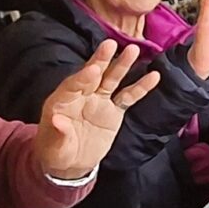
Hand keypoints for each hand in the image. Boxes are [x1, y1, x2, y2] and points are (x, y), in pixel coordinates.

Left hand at [35, 39, 160, 178]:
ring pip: (111, 80)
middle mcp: (81, 96)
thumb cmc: (56, 153)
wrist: (71, 164)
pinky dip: (140, 88)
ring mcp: (99, 101)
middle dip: (101, 60)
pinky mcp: (114, 111)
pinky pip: (128, 97)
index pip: (72, 85)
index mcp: (62, 101)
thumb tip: (58, 121)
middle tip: (110, 44)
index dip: (82, 78)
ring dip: (122, 65)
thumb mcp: (54, 148)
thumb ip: (58, 133)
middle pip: (92, 75)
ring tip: (133, 50)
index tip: (93, 69)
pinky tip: (154, 76)